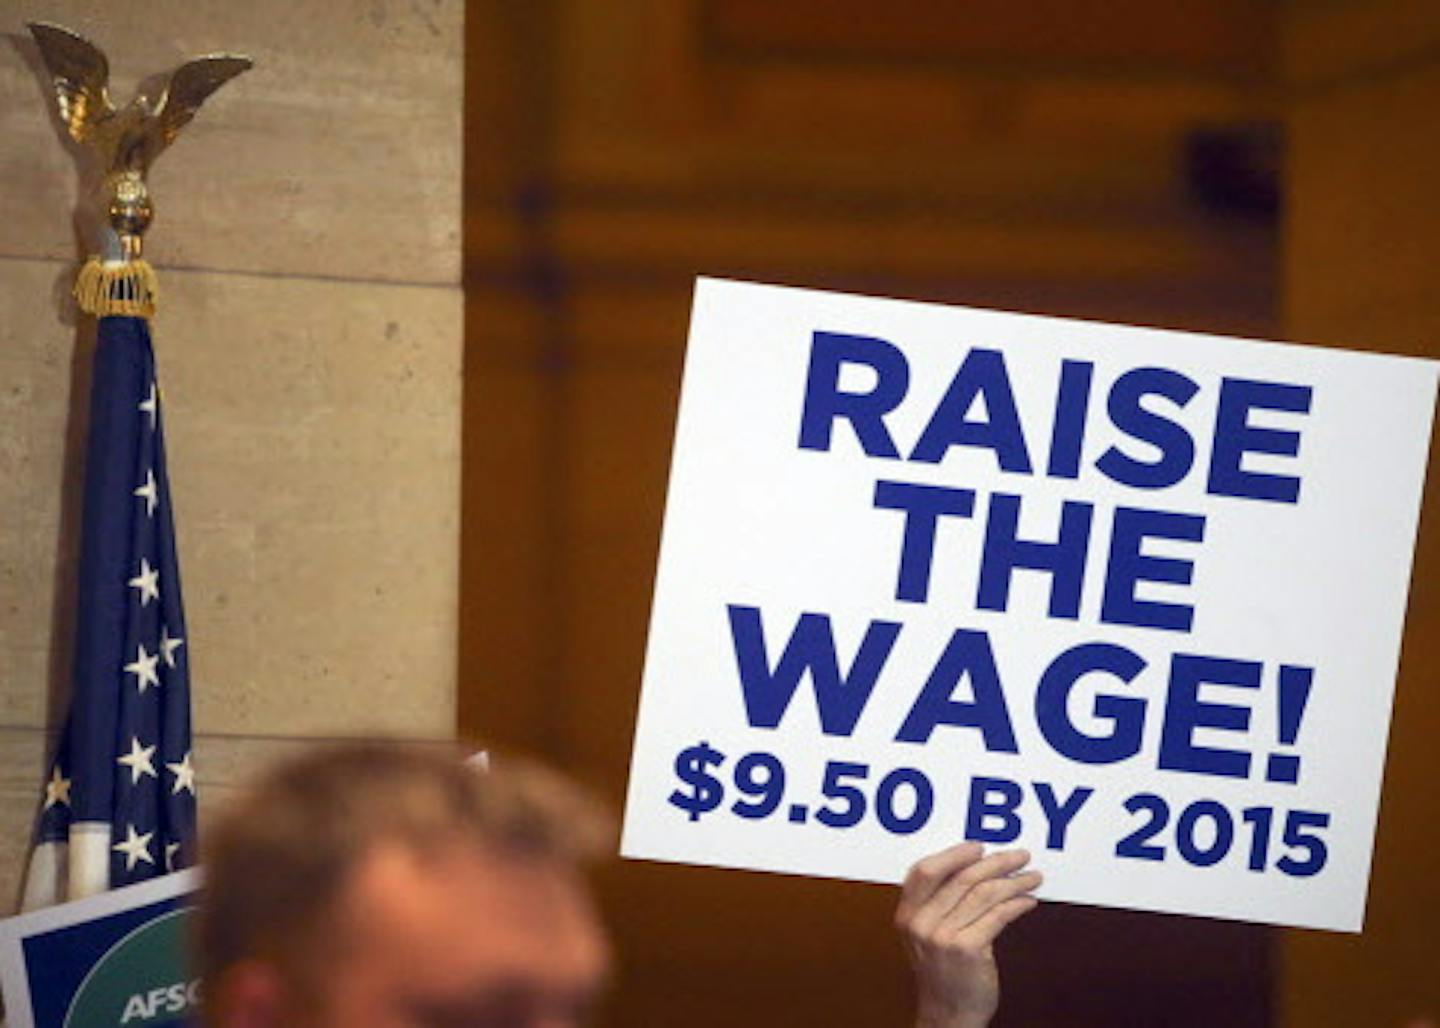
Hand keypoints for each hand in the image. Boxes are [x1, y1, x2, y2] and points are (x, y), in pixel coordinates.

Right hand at [896, 843, 1041, 1027]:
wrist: (947, 1016)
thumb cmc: (942, 975)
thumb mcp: (925, 938)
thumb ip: (937, 906)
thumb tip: (974, 869)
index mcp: (906, 915)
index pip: (925, 871)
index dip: (953, 854)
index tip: (978, 848)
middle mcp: (920, 924)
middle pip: (961, 877)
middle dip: (996, 862)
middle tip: (1019, 856)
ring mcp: (942, 937)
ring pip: (984, 893)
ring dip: (1013, 881)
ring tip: (1032, 877)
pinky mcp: (967, 949)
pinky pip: (998, 915)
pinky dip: (1018, 903)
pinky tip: (1028, 900)